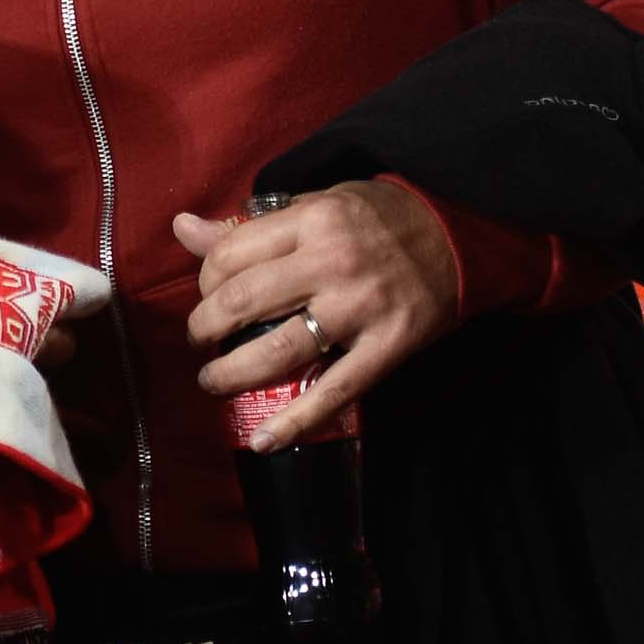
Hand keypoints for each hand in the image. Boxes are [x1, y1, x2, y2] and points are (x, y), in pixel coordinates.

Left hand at [174, 181, 462, 450]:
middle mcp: (333, 263)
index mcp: (311, 221)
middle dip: (205, 328)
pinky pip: (336, 391)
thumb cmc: (378, 218)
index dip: (204, 280)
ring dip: (232, 373)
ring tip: (214, 380)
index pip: (231, 255)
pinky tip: (264, 440)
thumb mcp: (316, 203)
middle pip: (243, 302)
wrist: (461, 233)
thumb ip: (250, 223)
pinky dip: (297, 422)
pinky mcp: (390, 346)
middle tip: (199, 340)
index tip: (207, 294)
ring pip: (279, 350)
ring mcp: (361, 308)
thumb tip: (183, 227)